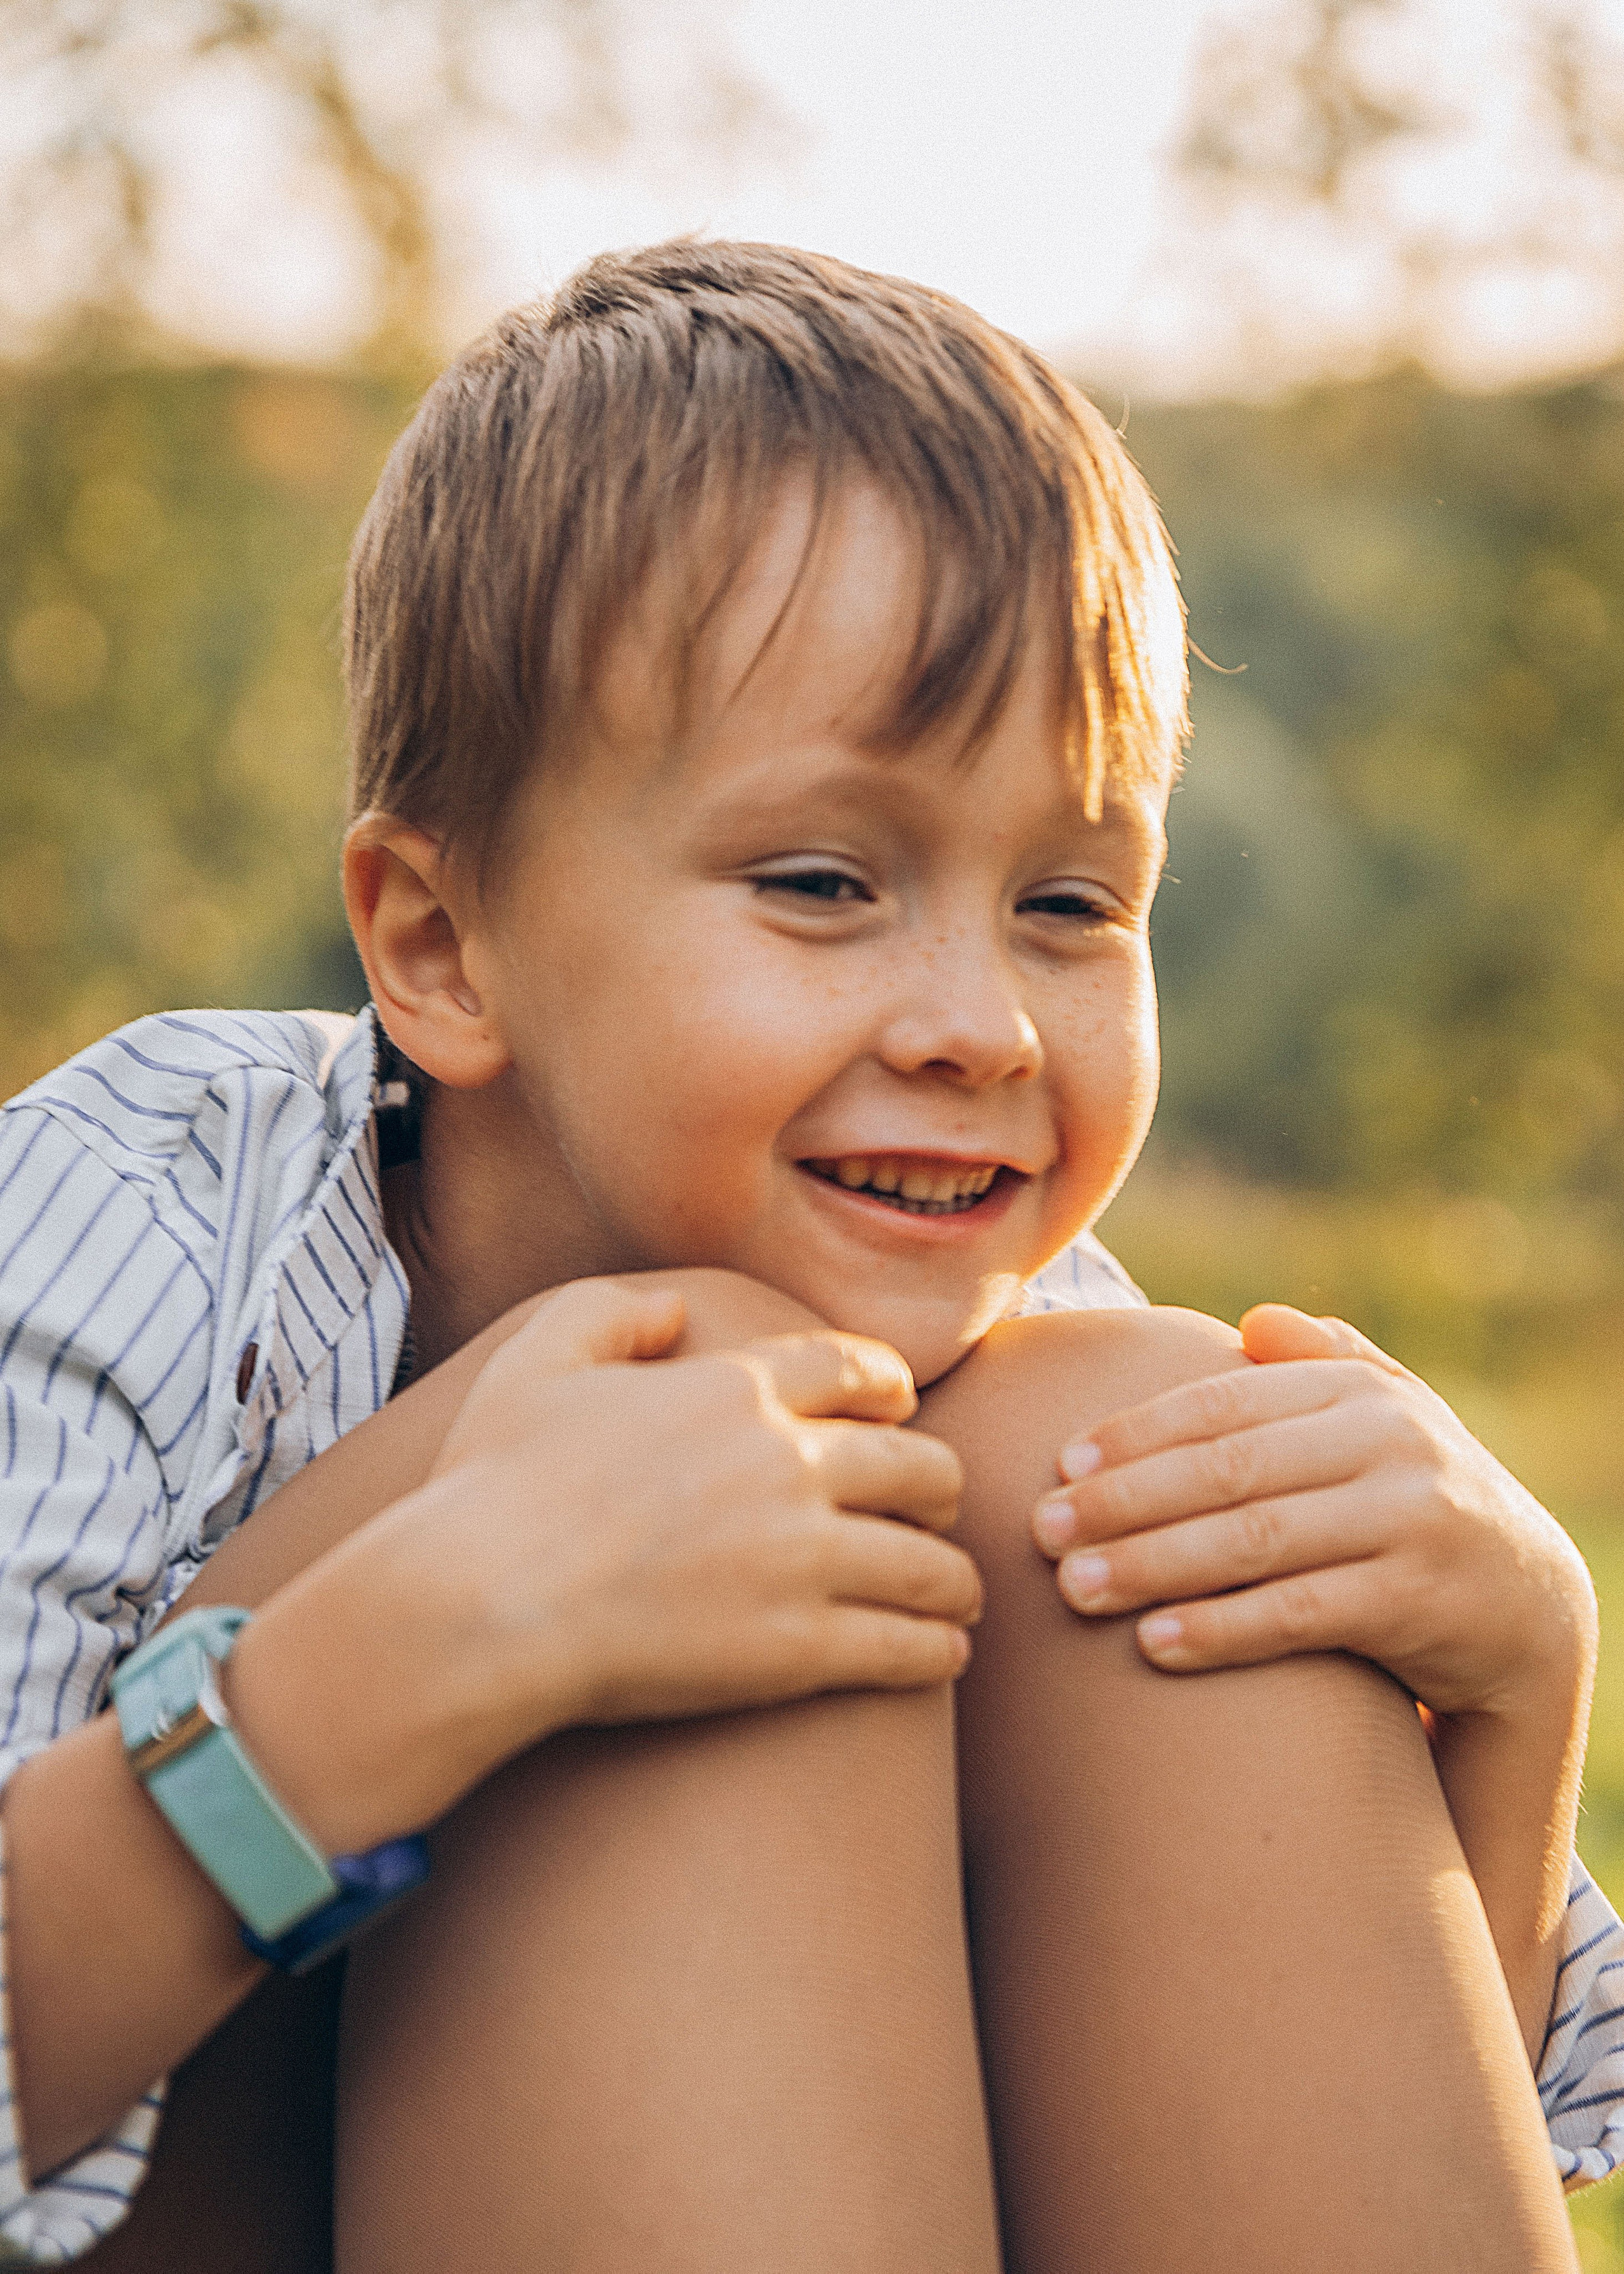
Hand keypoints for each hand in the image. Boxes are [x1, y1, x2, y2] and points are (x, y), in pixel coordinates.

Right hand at [230, 1279, 979, 1849]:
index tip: (904, 1412)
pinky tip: (942, 1654)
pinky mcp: (796, 1648)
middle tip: (937, 1509)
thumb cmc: (491, 1484)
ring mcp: (798, 1558)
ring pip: (929, 1562)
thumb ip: (611, 1311)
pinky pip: (907, 1647)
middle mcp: (785, 1463)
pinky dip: (938, 1649)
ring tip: (956, 1596)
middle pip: (919, 1465)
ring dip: (954, 1577)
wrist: (476, 1607)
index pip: (857, 1371)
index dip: (893, 1391)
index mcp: (734, 1389)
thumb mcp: (536, 1356)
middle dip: (939, 1486)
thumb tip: (677, 1311)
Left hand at [1031, 1304, 1594, 1717]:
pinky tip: (1154, 1644)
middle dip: (1123, 1502)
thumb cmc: (1414, 1500)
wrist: (1529, 1604)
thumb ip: (1322, 1365)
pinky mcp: (1419, 1602)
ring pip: (1254, 1542)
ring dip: (1152, 1566)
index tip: (1058, 1464)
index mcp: (1358, 1391)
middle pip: (1227, 1472)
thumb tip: (1254, 1320)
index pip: (1222, 1406)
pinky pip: (1299, 1616)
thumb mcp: (1386, 1419)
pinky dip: (1222, 1629)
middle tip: (1041, 1533)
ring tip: (1074, 1590)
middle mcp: (1389, 1444)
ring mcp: (1408, 1521)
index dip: (1134, 1434)